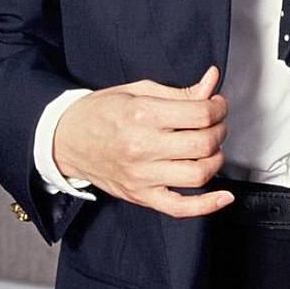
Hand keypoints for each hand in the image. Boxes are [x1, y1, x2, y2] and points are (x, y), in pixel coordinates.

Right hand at [53, 65, 233, 217]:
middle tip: (216, 123)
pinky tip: (223, 197)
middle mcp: (143, 147)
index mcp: (143, 114)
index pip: (200, 114)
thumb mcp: (139, 89)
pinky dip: (206, 206)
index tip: (218, 104)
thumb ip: (180, 91)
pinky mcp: (140, 196)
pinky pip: (179, 207)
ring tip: (211, 147)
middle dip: (220, 130)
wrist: (66, 139)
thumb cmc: (101, 111)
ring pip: (198, 174)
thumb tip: (211, 81)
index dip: (219, 107)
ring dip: (216, 159)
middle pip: (203, 143)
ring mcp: (142, 176)